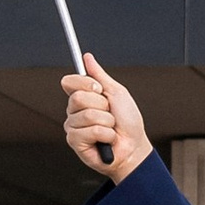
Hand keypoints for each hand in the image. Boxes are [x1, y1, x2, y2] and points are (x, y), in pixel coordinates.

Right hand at [62, 53, 150, 183]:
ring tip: (110, 129)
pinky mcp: (75, 142)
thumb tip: (87, 57)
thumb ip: (100, 76)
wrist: (134, 147)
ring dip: (107, 122)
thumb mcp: (117, 93)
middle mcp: (74, 111)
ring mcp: (73, 127)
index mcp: (82, 97)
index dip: (85, 83)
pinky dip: (106, 134)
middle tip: (110, 114)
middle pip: (78, 97)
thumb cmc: (128, 121)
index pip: (69, 82)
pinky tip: (107, 140)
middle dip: (102, 105)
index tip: (100, 89)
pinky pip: (91, 131)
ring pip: (88, 115)